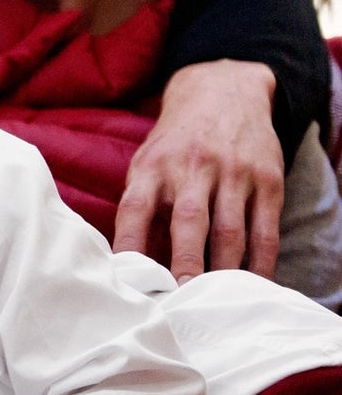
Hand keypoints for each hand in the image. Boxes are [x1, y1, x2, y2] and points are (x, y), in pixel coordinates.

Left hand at [115, 59, 282, 281]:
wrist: (222, 92)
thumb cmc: (176, 144)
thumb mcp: (148, 162)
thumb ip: (143, 205)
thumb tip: (133, 262)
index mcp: (152, 167)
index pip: (134, 209)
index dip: (128, 245)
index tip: (127, 280)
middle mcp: (192, 168)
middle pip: (188, 223)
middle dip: (185, 265)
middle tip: (181, 302)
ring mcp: (233, 173)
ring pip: (230, 232)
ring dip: (224, 271)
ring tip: (215, 302)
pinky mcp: (266, 180)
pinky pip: (265, 230)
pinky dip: (261, 263)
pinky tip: (254, 285)